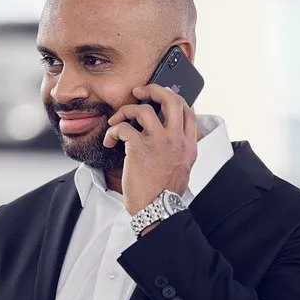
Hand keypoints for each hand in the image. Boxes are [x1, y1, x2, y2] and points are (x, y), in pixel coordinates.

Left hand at [101, 83, 197, 214]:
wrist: (157, 210)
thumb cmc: (165, 195)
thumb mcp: (183, 170)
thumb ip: (180, 152)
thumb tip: (171, 142)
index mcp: (189, 145)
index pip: (188, 111)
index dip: (174, 99)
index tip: (162, 99)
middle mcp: (176, 140)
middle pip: (170, 100)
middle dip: (153, 90)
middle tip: (139, 92)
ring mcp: (159, 141)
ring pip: (143, 109)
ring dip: (126, 111)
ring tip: (117, 121)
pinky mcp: (139, 147)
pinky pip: (123, 128)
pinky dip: (113, 131)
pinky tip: (110, 141)